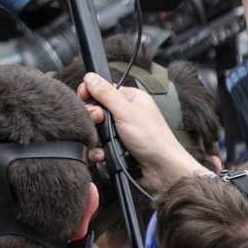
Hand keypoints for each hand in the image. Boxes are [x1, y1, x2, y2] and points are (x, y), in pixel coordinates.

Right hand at [78, 72, 206, 196]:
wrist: (162, 170)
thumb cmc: (154, 139)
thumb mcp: (126, 112)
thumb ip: (105, 94)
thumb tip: (90, 77)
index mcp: (131, 99)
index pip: (103, 89)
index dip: (91, 93)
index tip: (85, 97)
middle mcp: (125, 114)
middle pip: (96, 110)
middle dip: (94, 117)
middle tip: (100, 121)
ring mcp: (121, 132)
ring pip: (96, 130)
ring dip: (97, 137)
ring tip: (107, 141)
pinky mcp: (117, 149)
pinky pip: (99, 147)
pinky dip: (100, 152)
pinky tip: (107, 154)